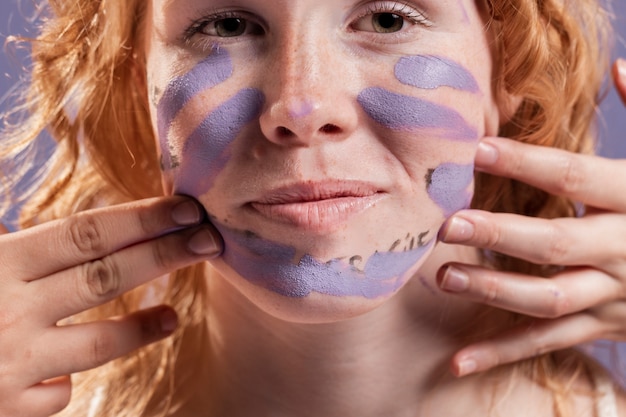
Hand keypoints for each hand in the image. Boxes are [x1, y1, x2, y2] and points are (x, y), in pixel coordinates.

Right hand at [0, 196, 221, 416]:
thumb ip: (9, 231)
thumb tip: (14, 177)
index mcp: (2, 262)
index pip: (87, 233)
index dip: (142, 219)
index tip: (186, 209)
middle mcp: (9, 308)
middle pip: (105, 277)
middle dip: (164, 255)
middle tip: (211, 240)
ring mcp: (11, 361)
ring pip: (98, 342)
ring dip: (142, 328)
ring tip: (174, 315)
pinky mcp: (4, 403)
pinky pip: (57, 393)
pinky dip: (68, 381)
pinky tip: (68, 372)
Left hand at [437, 59, 625, 376]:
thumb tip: (617, 66)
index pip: (577, 176)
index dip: (527, 162)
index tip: (476, 149)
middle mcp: (623, 251)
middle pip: (557, 244)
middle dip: (500, 236)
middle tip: (448, 224)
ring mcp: (613, 295)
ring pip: (549, 300)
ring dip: (494, 291)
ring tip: (445, 278)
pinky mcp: (602, 326)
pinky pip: (548, 342)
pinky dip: (502, 353)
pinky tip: (458, 361)